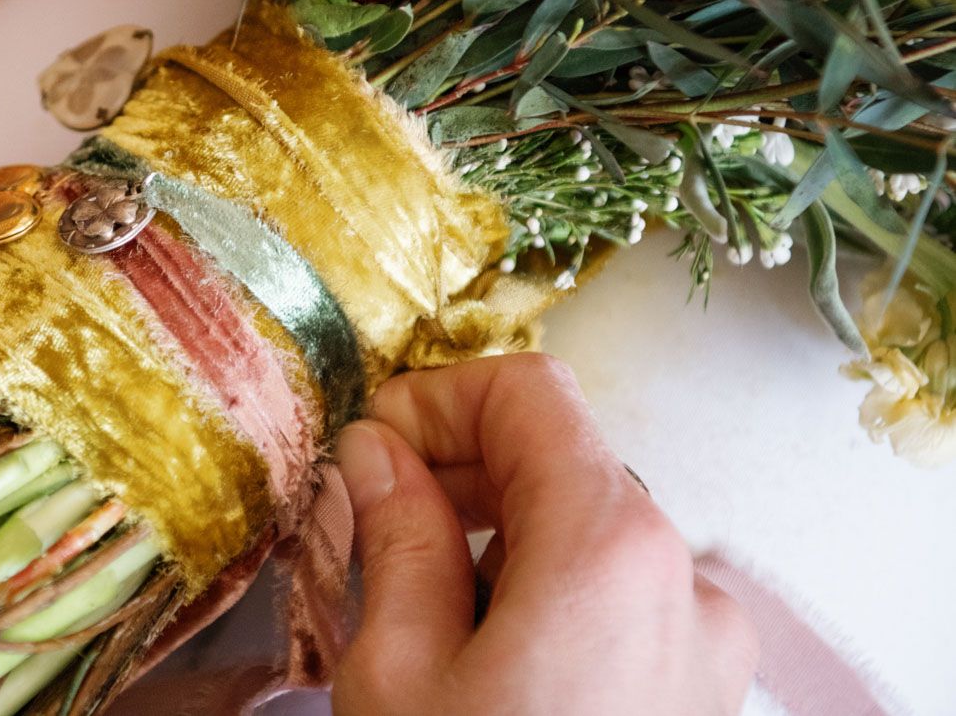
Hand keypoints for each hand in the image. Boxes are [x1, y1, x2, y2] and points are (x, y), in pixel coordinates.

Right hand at [331, 353, 757, 715]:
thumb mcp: (399, 673)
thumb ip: (395, 540)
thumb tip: (376, 454)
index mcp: (610, 551)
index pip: (529, 391)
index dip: (435, 399)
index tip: (372, 443)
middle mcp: (683, 582)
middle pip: (561, 459)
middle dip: (458, 469)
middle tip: (370, 515)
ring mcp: (707, 645)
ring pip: (587, 536)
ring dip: (498, 540)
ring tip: (418, 606)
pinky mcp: (704, 697)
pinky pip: (621, 606)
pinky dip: (548, 601)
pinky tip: (484, 660)